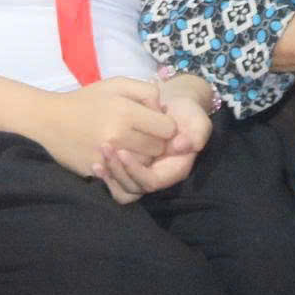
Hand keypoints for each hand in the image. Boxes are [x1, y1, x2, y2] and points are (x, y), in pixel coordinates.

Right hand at [28, 77, 176, 188]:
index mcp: (125, 111)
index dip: (164, 125)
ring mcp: (107, 156)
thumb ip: (145, 91)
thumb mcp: (116, 84)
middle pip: (158, 148)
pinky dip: (124, 167)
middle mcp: (118, 135)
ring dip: (143, 156)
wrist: (50, 120)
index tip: (155, 122)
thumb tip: (162, 110)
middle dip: (156, 142)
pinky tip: (117, 156)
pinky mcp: (98, 171)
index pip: (167, 128)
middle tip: (143, 135)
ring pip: (145, 163)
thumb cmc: (86, 100)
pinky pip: (125, 174)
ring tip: (131, 145)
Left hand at [103, 78, 213, 198]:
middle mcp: (157, 177)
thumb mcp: (198, 120)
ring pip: (122, 190)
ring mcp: (142, 174)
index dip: (135, 171)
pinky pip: (116, 182)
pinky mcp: (130, 168)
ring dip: (109, 176)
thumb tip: (180, 146)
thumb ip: (197, 134)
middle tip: (104, 149)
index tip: (122, 151)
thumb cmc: (186, 113)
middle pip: (133, 189)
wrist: (172, 105)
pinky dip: (105, 175)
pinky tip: (96, 162)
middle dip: (117, 173)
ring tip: (98, 157)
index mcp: (173, 170)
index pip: (151, 182)